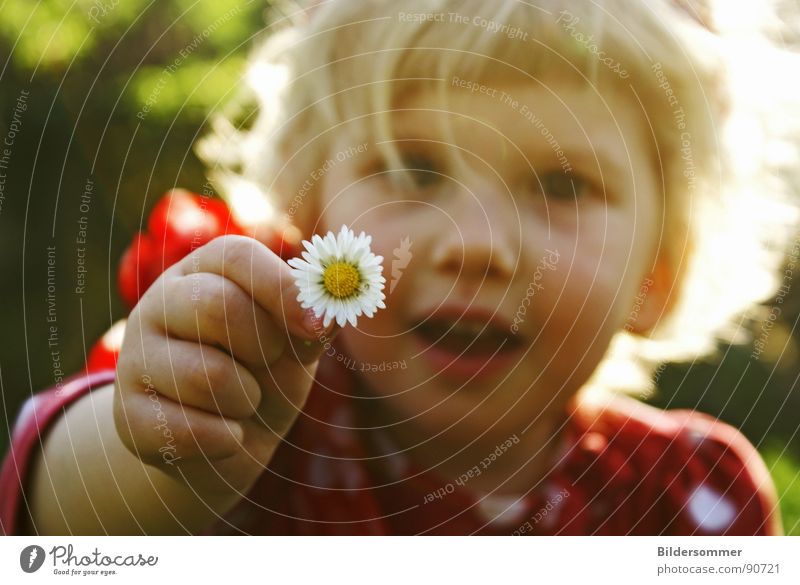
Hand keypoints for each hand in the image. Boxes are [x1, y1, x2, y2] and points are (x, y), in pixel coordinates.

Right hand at [114, 235, 337, 495]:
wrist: (225, 443)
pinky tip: (228, 435)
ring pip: (204, 373)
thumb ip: (313, 324)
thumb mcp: (296, 345)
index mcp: (206, 271)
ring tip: (246, 401)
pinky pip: (185, 427)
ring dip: (247, 398)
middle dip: (264, 346)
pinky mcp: (126, 413)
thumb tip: (334, 307)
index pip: (237, 255)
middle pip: (215, 305)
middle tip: (273, 363)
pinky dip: (226, 439)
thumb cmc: (266, 376)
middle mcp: (162, 302)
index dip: (281, 287)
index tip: (317, 326)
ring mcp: (136, 356)